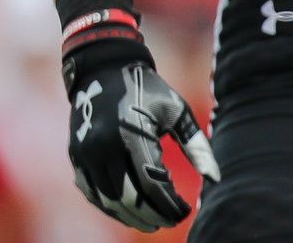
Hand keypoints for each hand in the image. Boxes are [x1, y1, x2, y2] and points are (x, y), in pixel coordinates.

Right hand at [62, 2, 219, 231]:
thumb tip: (216, 177)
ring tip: (152, 221)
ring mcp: (86, 155)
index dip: (169, 203)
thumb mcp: (177, 112)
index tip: (185, 211)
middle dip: (151, 214)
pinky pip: (92, 193)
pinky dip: (110, 206)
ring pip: (108, 200)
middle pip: (129, 197)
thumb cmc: (149, 90)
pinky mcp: (76, 159)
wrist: (104, 71)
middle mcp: (105, 148)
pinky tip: (128, 210)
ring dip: (130, 215)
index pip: (152, 183)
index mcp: (133, 135)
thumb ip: (196, 146)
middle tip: (170, 221)